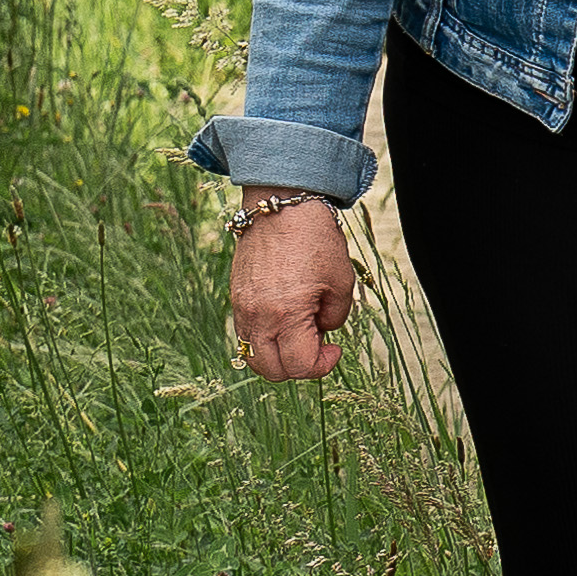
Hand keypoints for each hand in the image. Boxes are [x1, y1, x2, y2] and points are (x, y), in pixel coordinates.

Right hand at [224, 194, 356, 383]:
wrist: (281, 205)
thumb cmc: (315, 239)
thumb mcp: (341, 281)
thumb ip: (335, 318)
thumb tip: (322, 332)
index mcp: (285, 313)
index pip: (298, 365)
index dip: (322, 366)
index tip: (334, 349)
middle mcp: (257, 315)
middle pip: (270, 370)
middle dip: (298, 367)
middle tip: (318, 347)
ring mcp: (241, 307)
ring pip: (253, 356)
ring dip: (278, 356)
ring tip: (300, 334)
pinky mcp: (236, 297)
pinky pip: (245, 335)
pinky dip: (265, 340)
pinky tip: (285, 321)